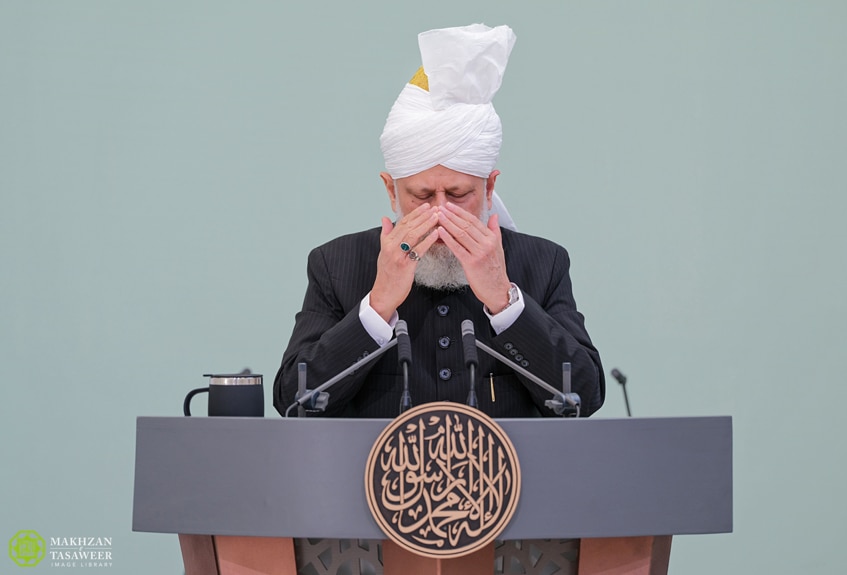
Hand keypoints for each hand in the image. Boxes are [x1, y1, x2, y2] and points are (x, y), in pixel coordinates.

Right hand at [370, 204, 439, 320]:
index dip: (415, 213)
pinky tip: (436, 234)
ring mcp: (397, 256)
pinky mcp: (405, 266)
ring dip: (426, 224)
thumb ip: (386, 234)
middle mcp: (391, 246)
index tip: (426, 206)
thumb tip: (385, 218)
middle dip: (423, 216)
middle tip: (435, 208)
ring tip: (438, 217)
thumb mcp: (384, 252)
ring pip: (413, 235)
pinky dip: (428, 241)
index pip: (402, 222)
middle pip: (408, 226)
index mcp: (387, 242)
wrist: (384, 294)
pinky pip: (418, 250)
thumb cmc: (387, 274)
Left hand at [437, 202, 511, 312]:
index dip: (460, 212)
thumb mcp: (498, 248)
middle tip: (440, 207)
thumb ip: (495, 230)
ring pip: (461, 234)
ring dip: (448, 223)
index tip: (450, 206)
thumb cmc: (495, 270)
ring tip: (438, 216)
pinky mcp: (471, 263)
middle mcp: (486, 243)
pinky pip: (457, 248)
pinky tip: (440, 231)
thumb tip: (494, 215)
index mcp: (491, 238)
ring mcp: (479, 253)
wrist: (498, 290)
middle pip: (466, 225)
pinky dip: (448, 238)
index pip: (474, 221)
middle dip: (451, 215)